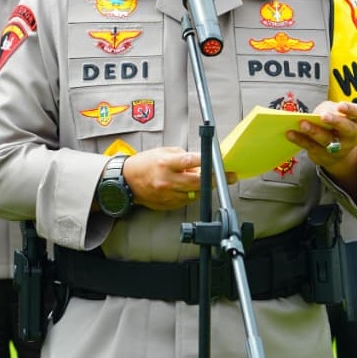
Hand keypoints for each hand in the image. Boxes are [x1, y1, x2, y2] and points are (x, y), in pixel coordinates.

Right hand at [120, 147, 236, 211]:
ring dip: (204, 187)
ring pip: (195, 193)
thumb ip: (183, 157)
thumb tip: (201, 162)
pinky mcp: (168, 205)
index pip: (190, 161)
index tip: (221, 162)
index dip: (207, 161)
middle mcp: (167, 180)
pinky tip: (190, 188)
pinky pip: (187, 200)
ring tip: (207, 180)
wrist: (127, 181)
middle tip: (229, 176)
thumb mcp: (163, 152)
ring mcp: (167, 195)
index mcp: (166, 163)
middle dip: (215, 179)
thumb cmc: (145, 164)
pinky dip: (192, 194)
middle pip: (198, 182)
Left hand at [287, 101, 356, 176]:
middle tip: (323, 116)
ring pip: (326, 140)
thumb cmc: (335, 125)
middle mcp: (350, 136)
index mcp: (356, 121)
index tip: (340, 106)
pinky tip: (290, 133)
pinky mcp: (323, 156)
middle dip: (334, 122)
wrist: (337, 153)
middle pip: (345, 129)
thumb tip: (317, 114)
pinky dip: (300, 139)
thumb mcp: (336, 114)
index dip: (350, 109)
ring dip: (313, 131)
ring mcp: (338, 148)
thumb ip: (329, 110)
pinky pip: (311, 147)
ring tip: (302, 124)